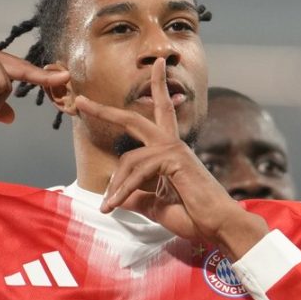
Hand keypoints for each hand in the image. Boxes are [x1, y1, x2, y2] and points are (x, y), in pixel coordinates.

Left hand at [74, 58, 269, 257]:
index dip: (153, 93)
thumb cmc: (194, 217)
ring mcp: (175, 150)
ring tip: (108, 207)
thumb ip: (137, 199)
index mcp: (170, 152)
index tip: (149, 73)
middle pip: (134, 119)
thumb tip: (117, 199)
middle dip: (106, 110)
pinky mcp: (175, 160)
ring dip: (115, 186)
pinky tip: (115, 206)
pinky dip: (123, 191)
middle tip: (81, 101)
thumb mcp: (156, 207)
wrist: (219, 226)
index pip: (157, 119)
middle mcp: (172, 145)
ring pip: (130, 159)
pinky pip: (139, 172)